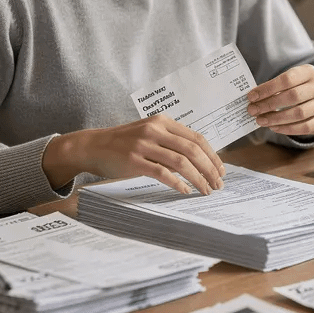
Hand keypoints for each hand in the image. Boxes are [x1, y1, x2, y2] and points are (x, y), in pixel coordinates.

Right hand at [43, 115, 225, 194]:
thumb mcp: (149, 134)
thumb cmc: (123, 143)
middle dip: (209, 169)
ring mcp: (144, 145)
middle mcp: (155, 130)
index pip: (197, 139)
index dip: (213, 156)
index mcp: (163, 122)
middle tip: (218, 184)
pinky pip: (162, 173)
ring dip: (198, 178)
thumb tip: (199, 160)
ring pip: (181, 163)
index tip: (221, 170)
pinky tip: (185, 190)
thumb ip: (171, 142)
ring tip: (205, 190)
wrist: (93, 146)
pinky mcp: (134, 160)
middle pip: (193, 151)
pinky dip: (177, 183)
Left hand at [247, 65, 313, 136]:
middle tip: (253, 110)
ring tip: (261, 120)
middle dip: (269, 104)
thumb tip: (253, 100)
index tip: (251, 97)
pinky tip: (274, 127)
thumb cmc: (295, 89)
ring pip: (298, 113)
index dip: (267, 89)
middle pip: (293, 96)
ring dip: (276, 118)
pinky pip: (304, 127)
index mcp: (309, 72)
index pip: (287, 79)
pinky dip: (287, 129)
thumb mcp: (287, 82)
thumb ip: (272, 88)